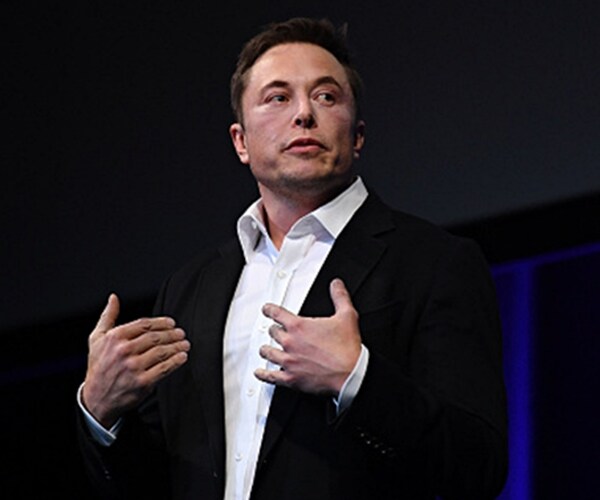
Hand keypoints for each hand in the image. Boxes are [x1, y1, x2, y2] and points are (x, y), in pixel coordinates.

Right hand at [82, 294, 189, 427]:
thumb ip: (107, 316)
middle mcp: (124, 351)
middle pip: (156, 337)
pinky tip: (182, 357)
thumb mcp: (96, 339)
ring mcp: (133, 367)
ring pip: (162, 352)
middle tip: (181, 333)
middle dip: (172, 334)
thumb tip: (114, 298)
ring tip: (184, 344)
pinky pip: (164, 368)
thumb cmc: (98, 366)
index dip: (161, 322)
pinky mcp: (142, 382)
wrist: (96, 399)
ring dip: (177, 346)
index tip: (172, 323)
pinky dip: (176, 361)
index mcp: (115, 337)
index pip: (144, 324)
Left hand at [255, 278, 361, 395]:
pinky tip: (260, 372)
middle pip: (272, 332)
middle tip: (275, 331)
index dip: (269, 309)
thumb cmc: (347, 349)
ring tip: (266, 349)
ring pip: (268, 352)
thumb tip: (336, 285)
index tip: (267, 309)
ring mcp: (288, 361)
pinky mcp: (291, 379)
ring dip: (266, 349)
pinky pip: (270, 376)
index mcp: (299, 327)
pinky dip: (263, 374)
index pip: (276, 313)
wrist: (350, 375)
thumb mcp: (347, 316)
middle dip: (274, 331)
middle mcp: (290, 343)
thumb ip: (340, 297)